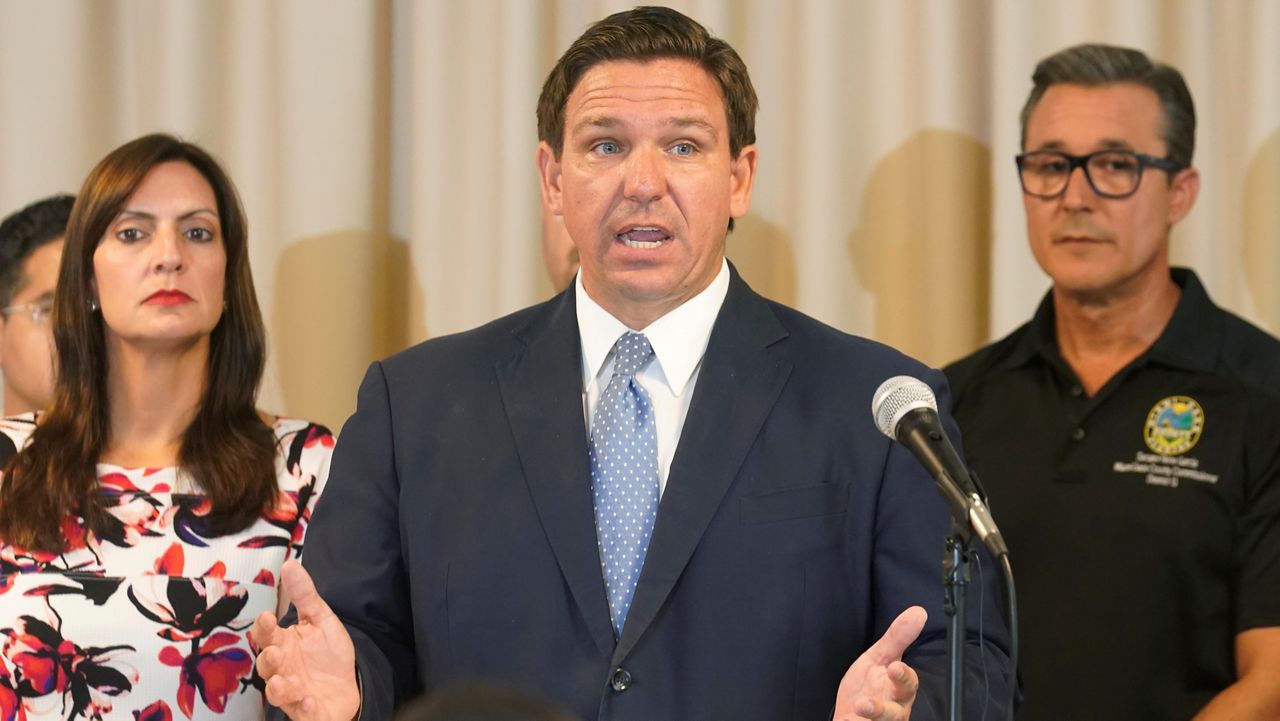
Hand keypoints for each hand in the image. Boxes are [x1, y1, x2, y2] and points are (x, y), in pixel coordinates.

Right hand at [252, 560, 360, 720]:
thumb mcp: (321, 620)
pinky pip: (302, 713)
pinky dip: (304, 709)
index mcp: (284, 645)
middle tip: (276, 652)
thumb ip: (305, 596)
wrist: (346, 687)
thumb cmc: (327, 654)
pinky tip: (309, 701)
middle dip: (269, 660)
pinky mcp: (307, 712)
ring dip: (279, 688)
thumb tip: (290, 564)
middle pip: (267, 666)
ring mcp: (293, 693)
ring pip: (278, 693)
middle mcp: (283, 670)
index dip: (264, 628)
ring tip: (282, 682)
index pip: (267, 635)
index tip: (267, 617)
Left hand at [834, 606, 926, 720]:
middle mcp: (894, 709)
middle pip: (896, 713)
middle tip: (869, 701)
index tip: (894, 667)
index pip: (908, 683)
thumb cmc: (867, 687)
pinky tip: (845, 720)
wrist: (849, 715)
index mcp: (899, 689)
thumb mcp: (878, 658)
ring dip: (871, 717)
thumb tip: (918, 612)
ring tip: (858, 708)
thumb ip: (897, 638)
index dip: (903, 676)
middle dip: (884, 708)